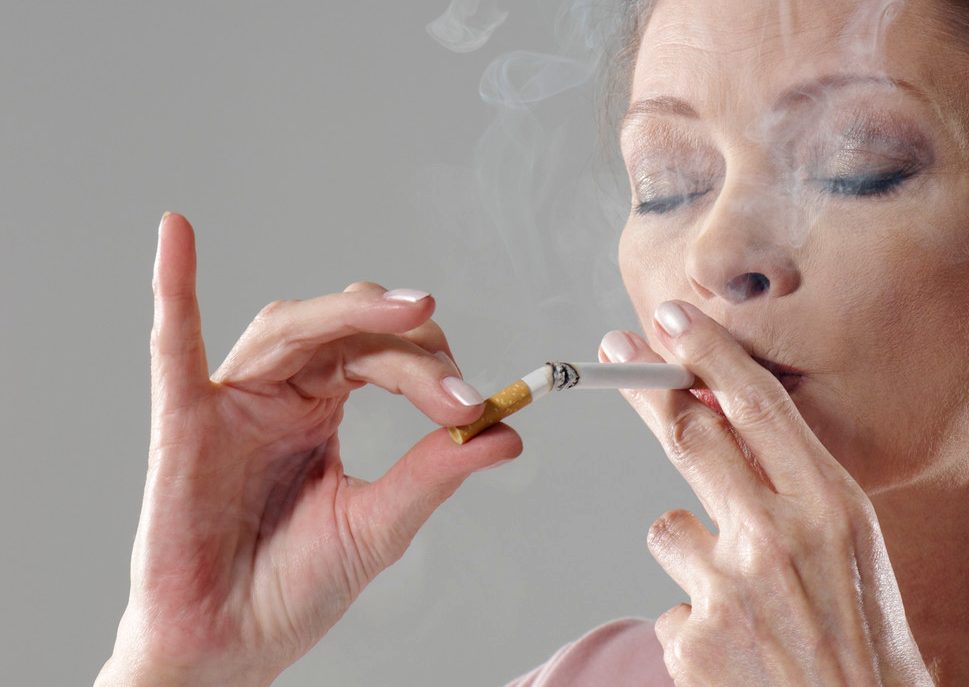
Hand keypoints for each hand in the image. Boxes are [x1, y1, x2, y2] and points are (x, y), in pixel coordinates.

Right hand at [96, 213, 521, 685]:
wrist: (232, 647)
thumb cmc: (293, 587)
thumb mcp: (380, 524)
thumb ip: (435, 472)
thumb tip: (509, 434)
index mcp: (321, 407)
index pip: (383, 355)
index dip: (432, 368)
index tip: (478, 406)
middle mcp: (278, 392)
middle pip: (345, 328)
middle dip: (409, 346)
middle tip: (458, 388)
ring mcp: (232, 402)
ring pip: (291, 324)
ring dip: (352, 312)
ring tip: (412, 310)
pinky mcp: (184, 424)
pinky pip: (173, 348)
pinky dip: (174, 289)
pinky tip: (178, 234)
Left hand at [598, 300, 932, 685]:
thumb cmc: (865, 637)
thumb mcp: (852, 548)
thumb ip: (794, 489)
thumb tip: (727, 425)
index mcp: (832, 506)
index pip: (758, 407)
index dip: (708, 354)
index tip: (671, 318)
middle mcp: (779, 536)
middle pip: (691, 435)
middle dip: (648, 388)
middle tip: (619, 353)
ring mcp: (730, 587)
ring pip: (667, 528)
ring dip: (693, 554)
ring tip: (744, 602)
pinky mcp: (694, 639)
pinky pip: (669, 606)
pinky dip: (695, 622)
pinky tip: (738, 651)